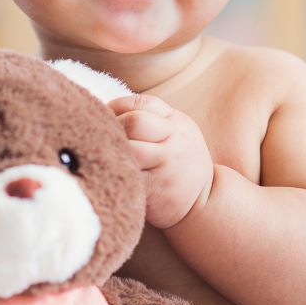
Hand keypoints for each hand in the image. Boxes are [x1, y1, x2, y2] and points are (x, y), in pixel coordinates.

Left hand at [109, 94, 214, 228]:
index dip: (117, 109)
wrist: (203, 200)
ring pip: (130, 150)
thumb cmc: (178, 161)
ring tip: (104, 157)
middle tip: (101, 140)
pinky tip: (110, 174)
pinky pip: (129, 176)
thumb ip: (148, 117)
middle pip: (134, 122)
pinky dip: (115, 173)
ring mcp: (167, 165)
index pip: (141, 104)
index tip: (108, 121)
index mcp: (175, 122)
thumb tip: (106, 110)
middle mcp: (174, 140)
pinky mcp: (157, 189)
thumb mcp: (174, 131)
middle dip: (113, 128)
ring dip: (112, 152)